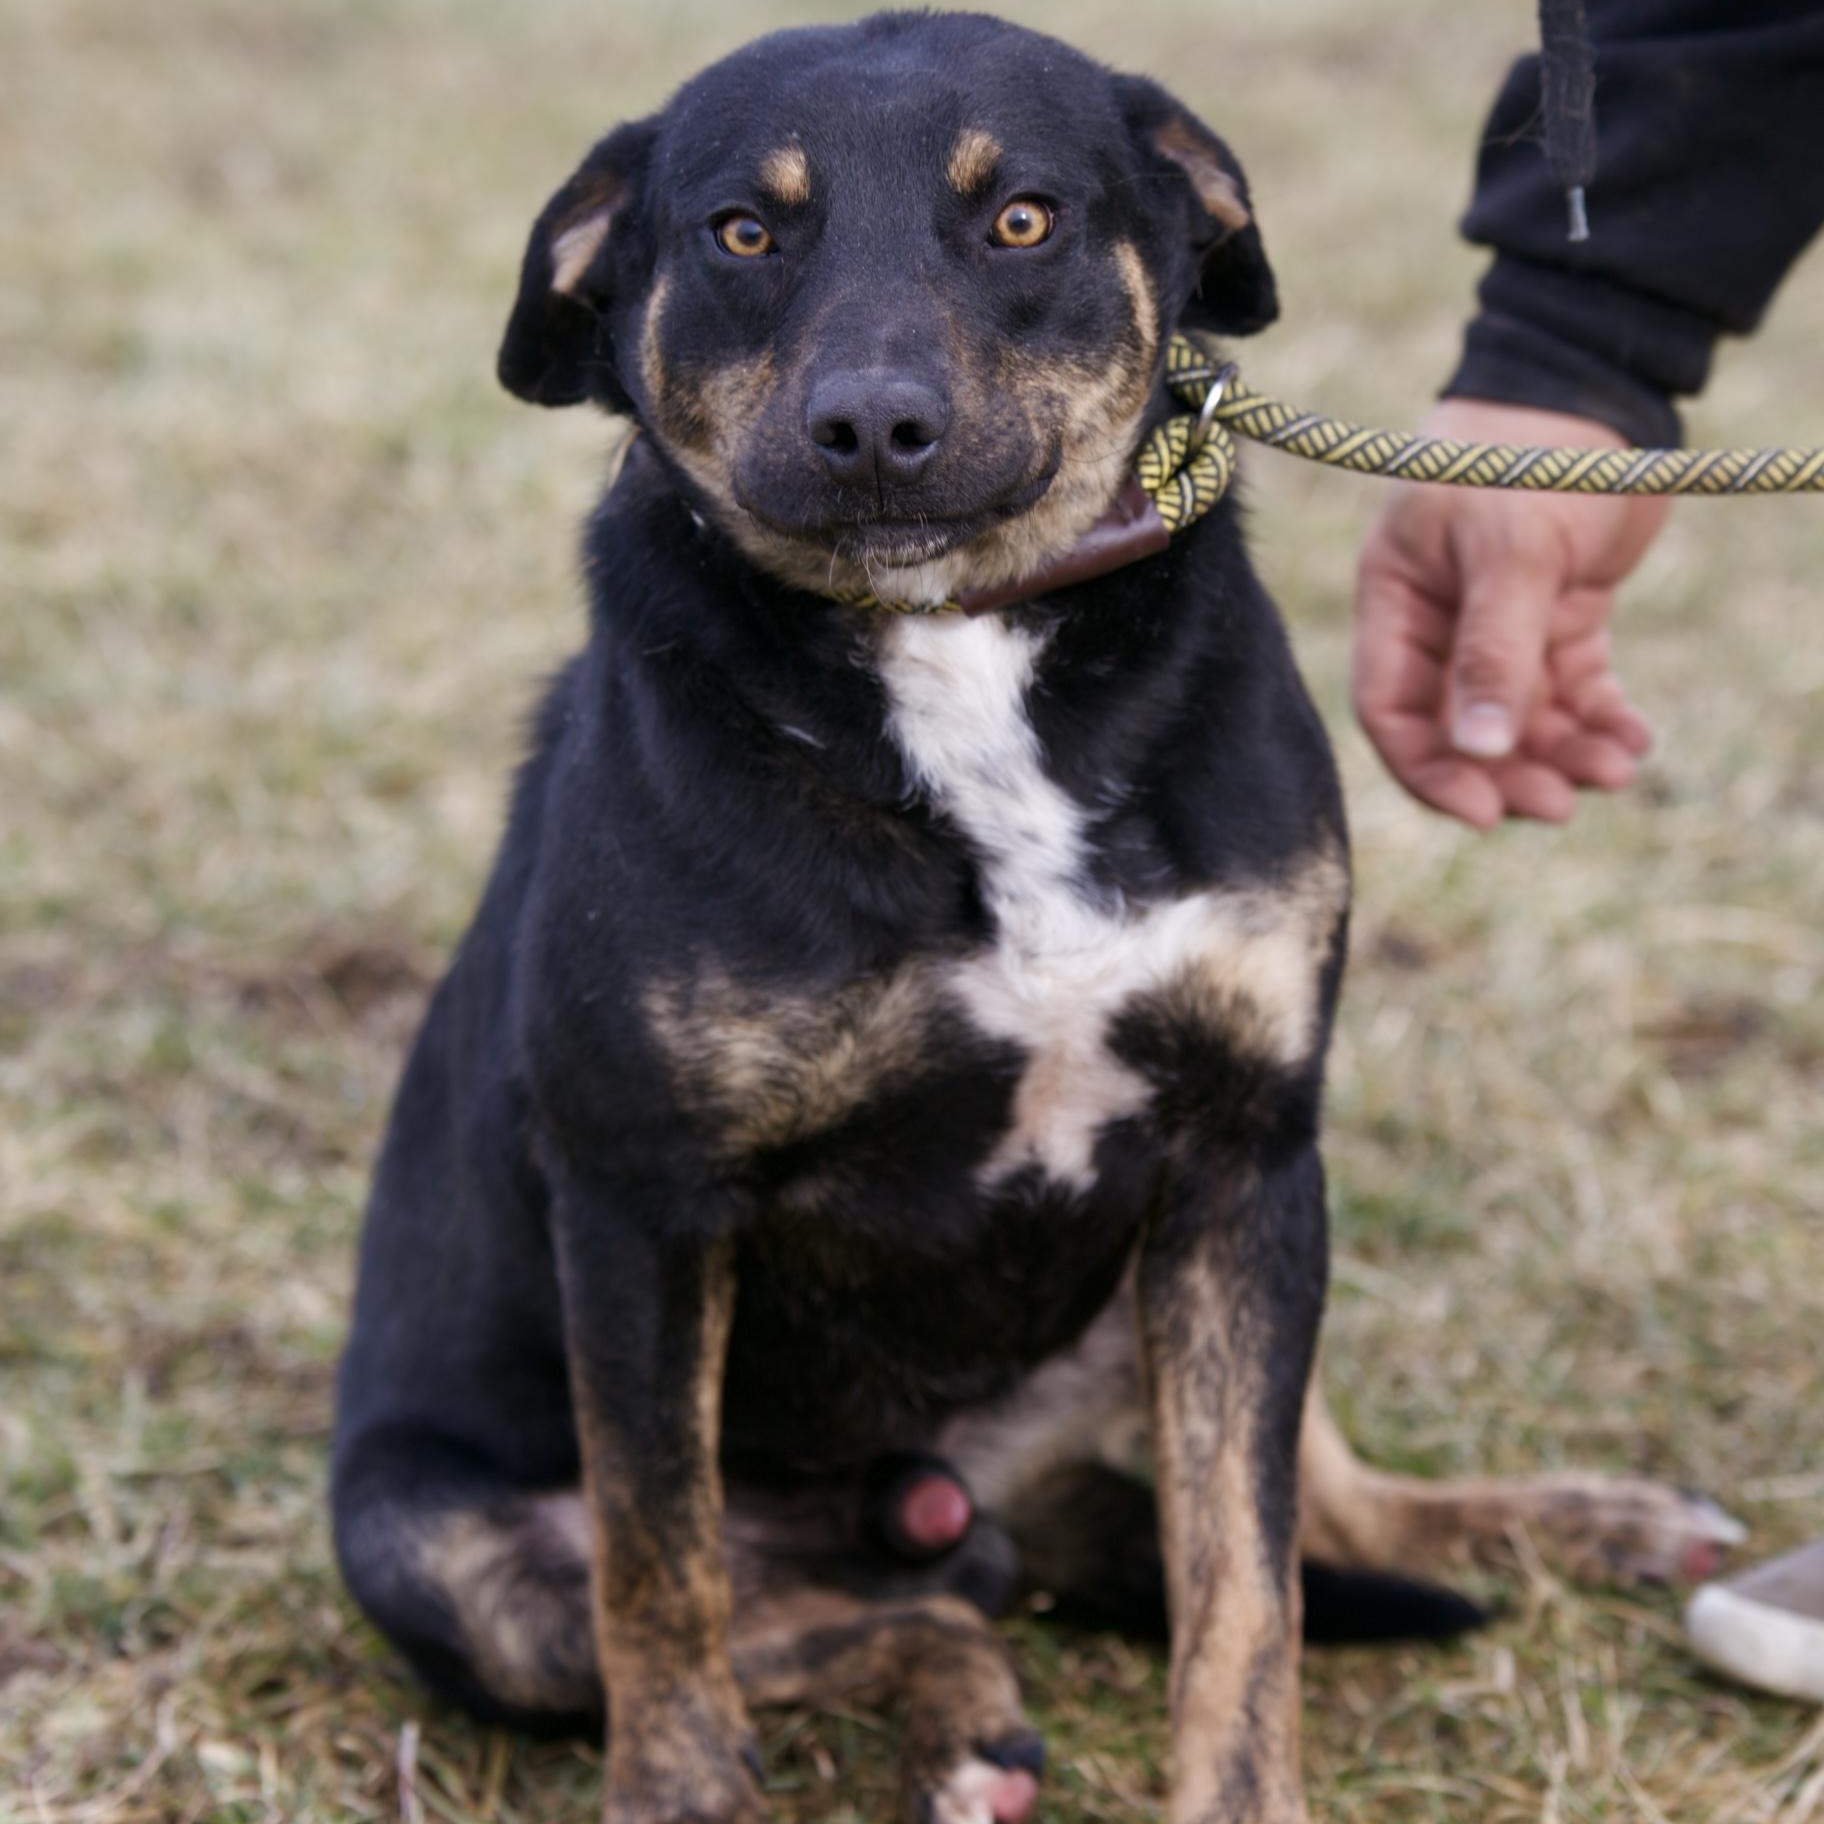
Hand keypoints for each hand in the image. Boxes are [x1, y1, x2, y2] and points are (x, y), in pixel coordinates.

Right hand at [1351, 398, 1667, 828]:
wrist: (1598, 386)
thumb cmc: (1529, 453)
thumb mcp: (1510, 551)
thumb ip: (1493, 650)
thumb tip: (1479, 751)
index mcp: (1396, 603)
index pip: (1392, 709)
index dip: (1430, 767)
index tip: (1485, 810)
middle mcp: (1439, 622)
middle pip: (1460, 727)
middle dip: (1510, 771)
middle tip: (1563, 804)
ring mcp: (1499, 623)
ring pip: (1522, 717)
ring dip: (1564, 752)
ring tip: (1617, 770)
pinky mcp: (1558, 616)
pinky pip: (1573, 689)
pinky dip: (1601, 718)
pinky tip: (1634, 737)